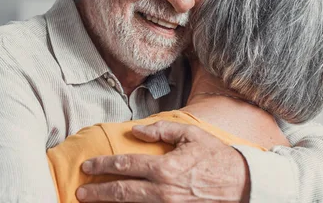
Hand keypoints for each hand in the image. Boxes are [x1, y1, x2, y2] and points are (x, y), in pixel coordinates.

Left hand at [76, 121, 249, 201]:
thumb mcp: (191, 135)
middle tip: (81, 192)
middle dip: (98, 192)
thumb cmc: (216, 158)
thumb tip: (135, 130)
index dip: (103, 166)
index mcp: (165, 168)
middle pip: (121, 192)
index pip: (125, 166)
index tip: (88, 166)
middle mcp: (163, 191)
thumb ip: (161, 131)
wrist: (242, 186)